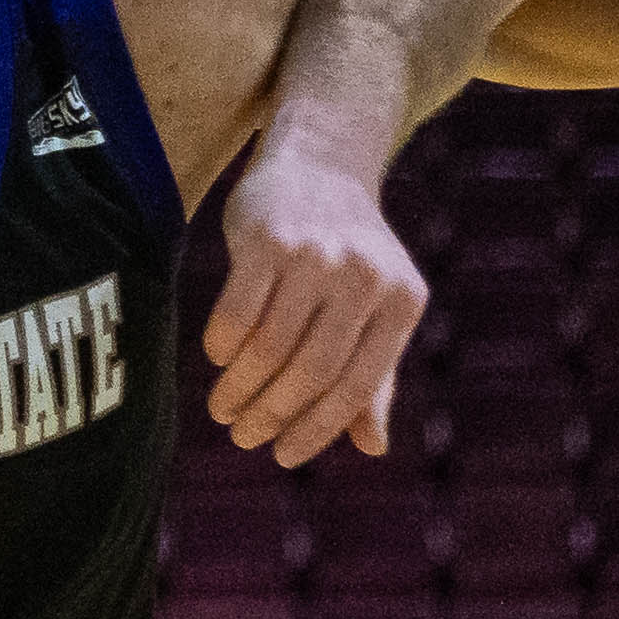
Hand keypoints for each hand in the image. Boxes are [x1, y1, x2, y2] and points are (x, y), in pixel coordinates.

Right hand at [199, 121, 427, 469]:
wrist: (322, 163)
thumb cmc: (349, 254)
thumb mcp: (378, 310)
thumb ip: (376, 378)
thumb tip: (373, 448)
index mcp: (401, 302)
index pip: (355, 386)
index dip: (317, 430)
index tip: (283, 455)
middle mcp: (363, 277)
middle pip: (310, 372)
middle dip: (271, 416)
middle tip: (244, 437)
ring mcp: (314, 255)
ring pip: (269, 348)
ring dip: (239, 389)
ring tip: (223, 409)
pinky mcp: (266, 238)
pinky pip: (236, 312)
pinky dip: (222, 347)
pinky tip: (217, 361)